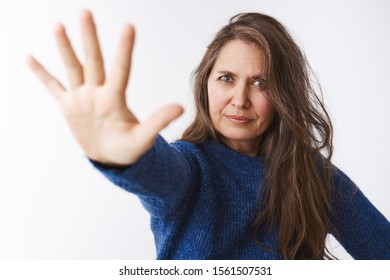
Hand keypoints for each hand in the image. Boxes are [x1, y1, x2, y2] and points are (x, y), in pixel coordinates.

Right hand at [27, 10, 182, 165]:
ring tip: (59, 25)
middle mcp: (98, 92)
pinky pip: (52, 86)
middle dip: (89, 38)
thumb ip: (158, 122)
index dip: (124, 49)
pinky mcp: (69, 106)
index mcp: (115, 98)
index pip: (120, 69)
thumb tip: (180, 107)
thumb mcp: (143, 138)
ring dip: (65, 47)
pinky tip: (29, 56)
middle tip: (86, 12)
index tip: (129, 26)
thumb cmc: (129, 149)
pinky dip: (41, 73)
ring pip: (73, 67)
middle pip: (93, 61)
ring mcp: (82, 97)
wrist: (111, 157)